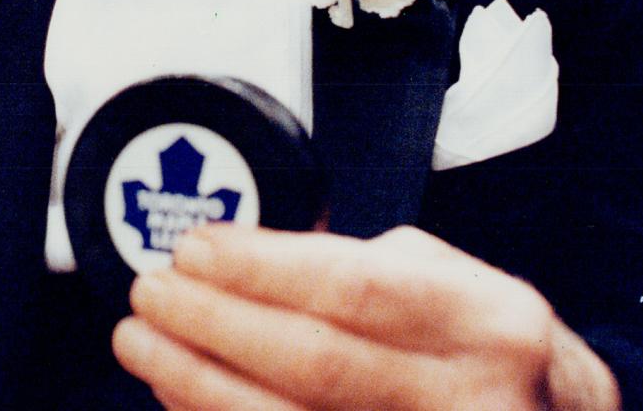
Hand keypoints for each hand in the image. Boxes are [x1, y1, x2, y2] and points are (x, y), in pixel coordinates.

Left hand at [114, 224, 620, 410]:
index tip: (197, 247)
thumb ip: (368, 267)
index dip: (262, 267)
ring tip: (144, 344)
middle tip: (152, 293)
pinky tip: (183, 396)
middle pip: (313, 361)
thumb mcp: (460, 286)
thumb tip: (254, 250)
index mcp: (487, 320)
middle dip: (214, 323)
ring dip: (199, 382)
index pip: (354, 288)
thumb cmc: (498, 353)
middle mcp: (468, 397)